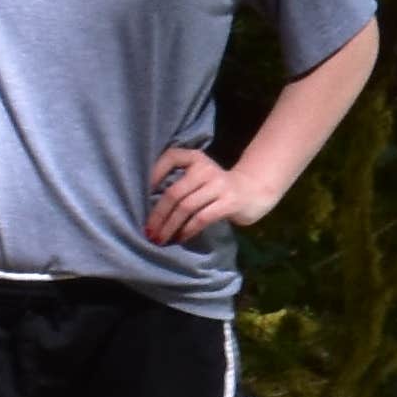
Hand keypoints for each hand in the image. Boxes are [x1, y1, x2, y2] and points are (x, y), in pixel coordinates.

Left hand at [145, 147, 273, 246]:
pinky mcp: (230, 202)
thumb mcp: (199, 176)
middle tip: (148, 231)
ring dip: (170, 226)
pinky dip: (187, 230)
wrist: (253, 190)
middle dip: (158, 215)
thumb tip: (149, 207)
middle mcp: (206, 169)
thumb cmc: (217, 187)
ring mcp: (219, 185)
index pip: (171, 158)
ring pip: (186, 208)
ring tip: (160, 239)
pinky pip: (202, 218)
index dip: (154, 174)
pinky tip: (180, 238)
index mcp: (196, 158)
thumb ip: (179, 182)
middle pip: (174, 192)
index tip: (143, 194)